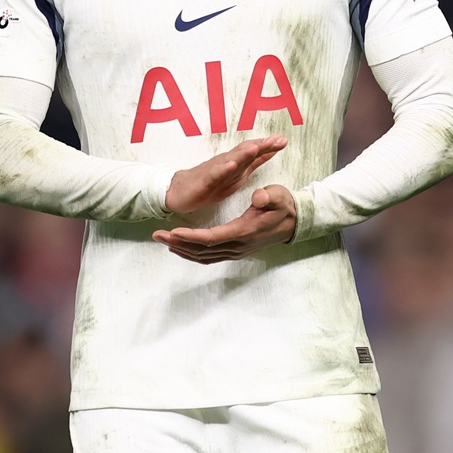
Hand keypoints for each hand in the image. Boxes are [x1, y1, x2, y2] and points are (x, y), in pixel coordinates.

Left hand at [153, 184, 297, 263]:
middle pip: (201, 249)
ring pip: (202, 256)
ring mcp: (235, 251)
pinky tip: (179, 248)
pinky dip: (191, 254)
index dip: (191, 236)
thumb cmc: (284, 206)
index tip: (174, 231)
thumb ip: (269, 197)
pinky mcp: (234, 251)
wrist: (294, 223)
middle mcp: (237, 246)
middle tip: (157, 234)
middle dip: (178, 243)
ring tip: (162, 239)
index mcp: (243, 232)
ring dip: (181, 249)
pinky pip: (208, 256)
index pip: (212, 237)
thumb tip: (258, 197)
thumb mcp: (279, 196)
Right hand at [165, 136, 287, 213]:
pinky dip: (223, 169)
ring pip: (231, 159)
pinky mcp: (205, 180)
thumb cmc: (210, 182)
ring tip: (256, 147)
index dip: (268, 146)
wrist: (180, 191)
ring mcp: (215, 170)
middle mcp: (227, 162)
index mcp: (236, 163)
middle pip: (245, 151)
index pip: (254, 151)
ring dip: (244, 153)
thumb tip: (270, 151)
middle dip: (261, 145)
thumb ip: (253, 162)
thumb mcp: (237, 174)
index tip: (283, 141)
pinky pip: (215, 174)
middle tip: (275, 140)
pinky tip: (231, 164)